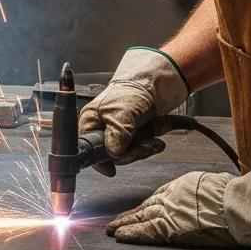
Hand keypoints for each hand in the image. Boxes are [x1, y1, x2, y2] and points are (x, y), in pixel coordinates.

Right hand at [79, 47, 188, 175]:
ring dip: (146, 147)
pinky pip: (142, 148)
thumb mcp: (122, 112)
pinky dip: (152, 143)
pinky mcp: (135, 135)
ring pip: (130, 153)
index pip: (90, 150)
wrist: (158, 81)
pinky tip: (160, 134)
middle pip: (112, 155)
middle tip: (145, 146)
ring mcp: (120, 133)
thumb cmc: (133, 90)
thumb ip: (117, 134)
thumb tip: (114, 154)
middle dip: (132, 152)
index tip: (112, 168)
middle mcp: (103, 129)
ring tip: (156, 137)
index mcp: (91, 122)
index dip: (102, 160)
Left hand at [107, 164, 250, 249]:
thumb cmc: (233, 196)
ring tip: (113, 229)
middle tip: (115, 220)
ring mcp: (170, 212)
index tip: (140, 210)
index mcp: (183, 185)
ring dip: (126, 224)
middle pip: (146, 207)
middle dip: (131, 215)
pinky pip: (147, 231)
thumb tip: (205, 196)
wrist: (237, 205)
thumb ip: (201, 192)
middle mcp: (172, 197)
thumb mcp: (214, 184)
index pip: (159, 196)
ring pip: (142, 218)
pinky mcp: (171, 227)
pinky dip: (132, 234)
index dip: (148, 205)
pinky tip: (121, 236)